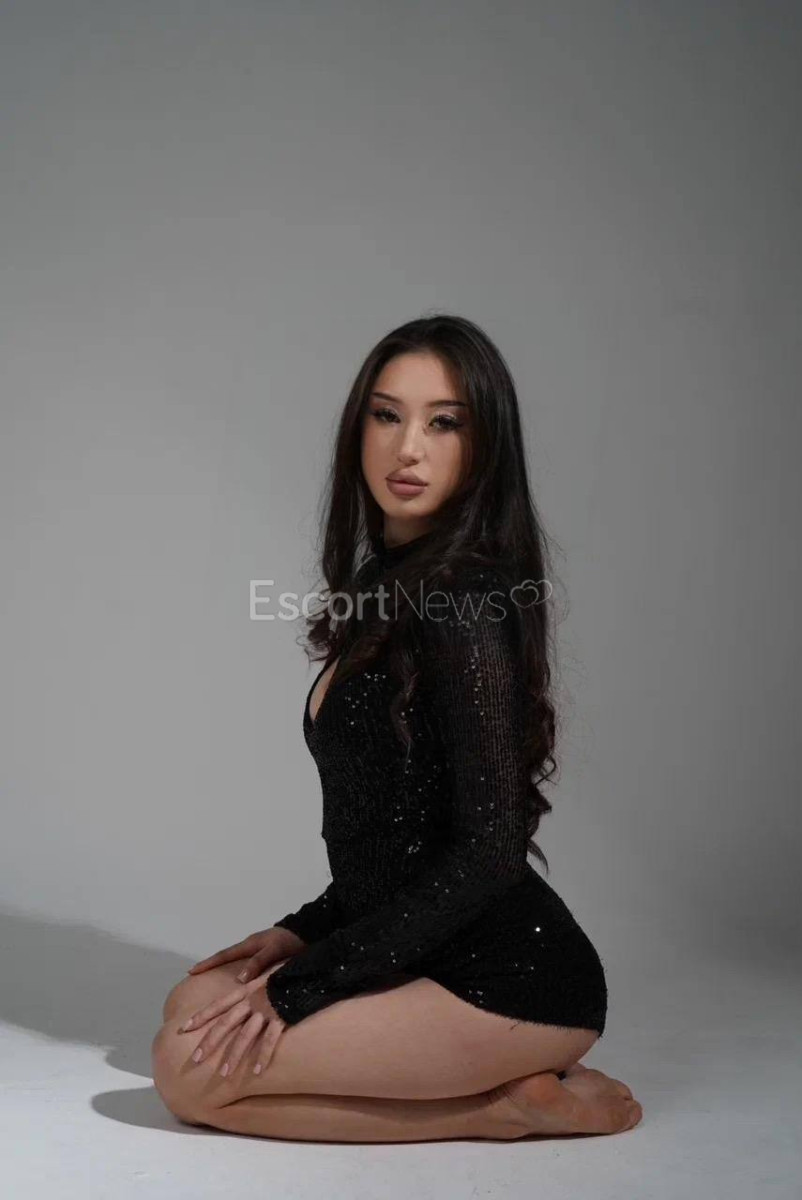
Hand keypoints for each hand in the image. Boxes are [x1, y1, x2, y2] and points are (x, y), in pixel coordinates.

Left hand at [177, 959, 289, 1076]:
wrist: (306, 971)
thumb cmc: (283, 976)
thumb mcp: (262, 979)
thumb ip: (248, 990)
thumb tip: (236, 994)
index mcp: (244, 991)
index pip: (217, 1005)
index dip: (201, 1016)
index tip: (184, 1028)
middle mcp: (251, 1001)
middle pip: (226, 1023)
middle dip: (210, 1041)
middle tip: (195, 1059)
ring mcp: (265, 1010)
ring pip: (245, 1035)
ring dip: (234, 1055)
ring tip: (224, 1074)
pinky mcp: (280, 1018)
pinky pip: (270, 1040)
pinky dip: (263, 1056)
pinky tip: (257, 1071)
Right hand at [187, 926, 305, 983]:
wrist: (311, 933)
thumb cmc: (291, 941)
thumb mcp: (274, 950)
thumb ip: (258, 962)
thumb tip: (238, 979)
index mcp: (250, 945)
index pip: (224, 955)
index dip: (208, 964)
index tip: (191, 971)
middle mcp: (252, 948)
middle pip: (227, 958)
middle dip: (211, 967)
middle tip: (196, 977)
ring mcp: (259, 953)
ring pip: (237, 964)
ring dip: (226, 972)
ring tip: (214, 986)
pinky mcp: (268, 959)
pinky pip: (249, 968)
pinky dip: (241, 976)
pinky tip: (240, 986)